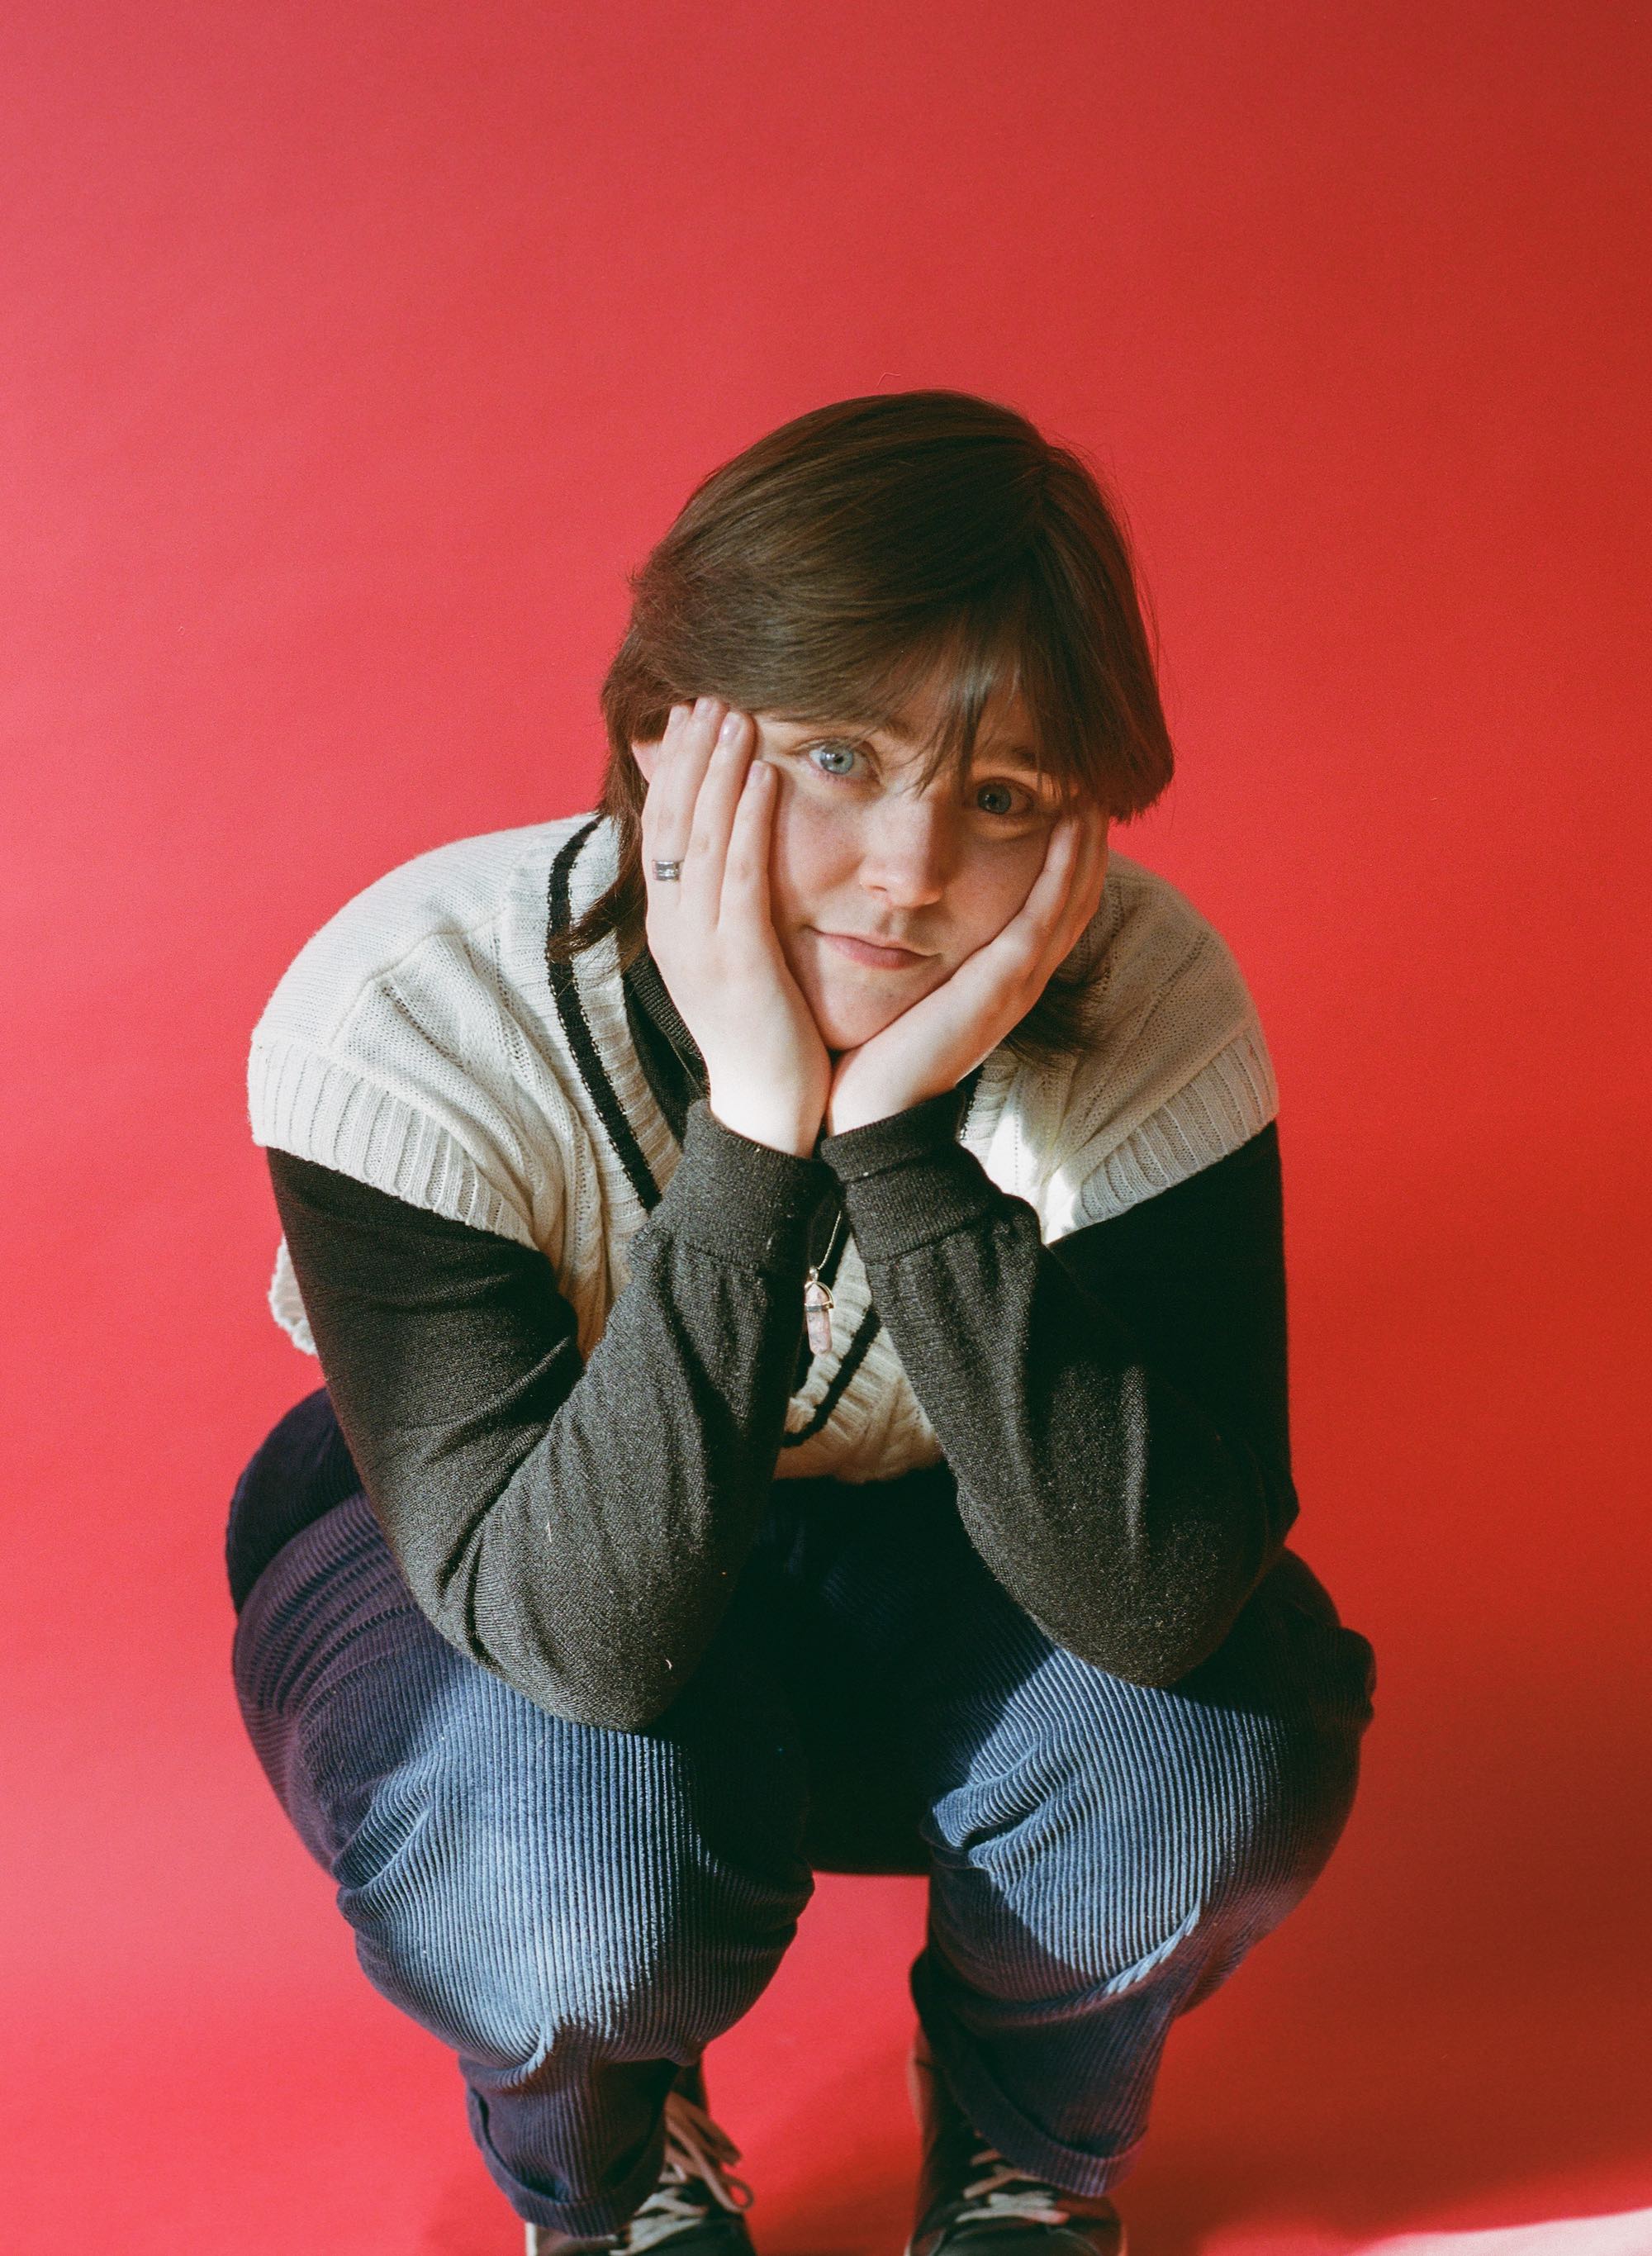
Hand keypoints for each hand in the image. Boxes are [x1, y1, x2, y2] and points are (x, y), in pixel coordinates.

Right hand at [637, 697, 832, 1157]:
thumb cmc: (762, 1033)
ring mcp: (699, 944)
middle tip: (709, 696)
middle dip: (690, 754)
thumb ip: (728, 906)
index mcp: (668, 926)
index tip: (691, 717)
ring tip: (736, 714)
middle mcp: (672, 928)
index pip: (661, 829)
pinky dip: (747, 821)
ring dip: (718, 770)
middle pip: (671, 821)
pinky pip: (738, 876)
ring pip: (700, 837)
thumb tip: (731, 858)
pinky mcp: (737, 960)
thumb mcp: (735, 959)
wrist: (768, 1111)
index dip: (674, 770)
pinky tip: (764, 776)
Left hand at [823, 801, 1109, 1136]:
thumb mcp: (906, 991)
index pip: (1051, 910)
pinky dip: (1066, 865)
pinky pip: (1047, 912)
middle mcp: (1021, 979)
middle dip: (1089, 845)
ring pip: (1073, 899)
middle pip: (1076, 899)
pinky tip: (1073, 823)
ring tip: (1094, 791)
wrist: (873, 1111)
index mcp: (1001, 981)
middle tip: (1094, 788)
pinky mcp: (1005, 983)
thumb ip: (917, 957)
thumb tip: (892, 917)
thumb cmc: (874, 1053)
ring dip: (1088, 843)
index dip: (1066, 861)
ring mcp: (1019, 982)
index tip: (1065, 808)